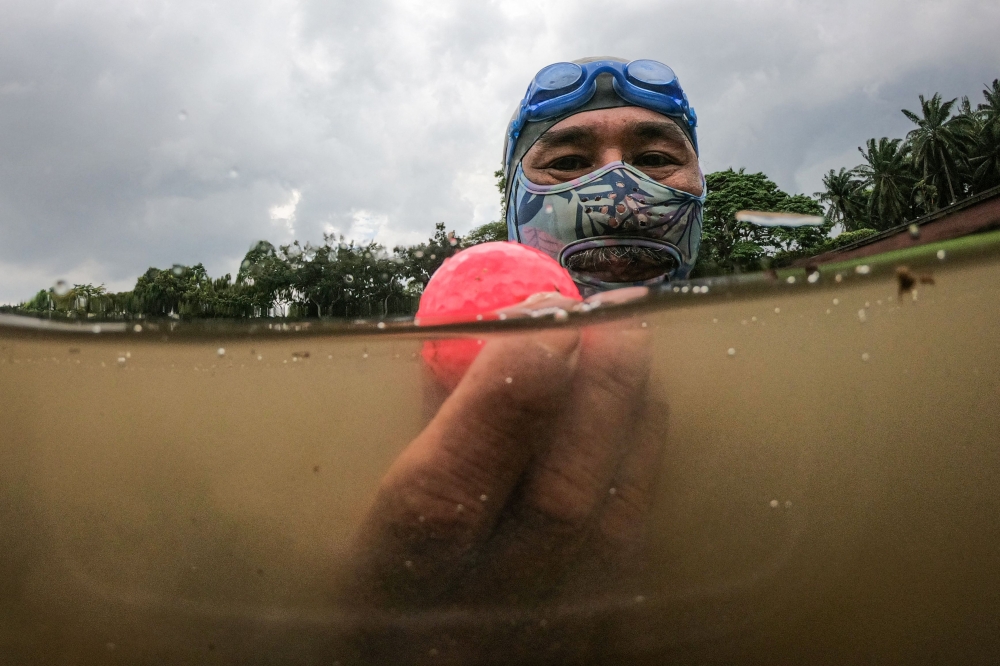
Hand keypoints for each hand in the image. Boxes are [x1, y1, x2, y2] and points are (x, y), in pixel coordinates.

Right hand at [343, 287, 664, 611]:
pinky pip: (635, 548)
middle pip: (557, 501)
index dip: (503, 393)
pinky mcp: (598, 644)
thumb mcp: (363, 520)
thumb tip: (477, 343)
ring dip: (633, 420)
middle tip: (615, 313)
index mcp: (390, 587)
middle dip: (596, 391)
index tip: (538, 313)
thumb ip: (420, 436)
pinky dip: (643, 467)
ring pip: (614, 523)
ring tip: (635, 349)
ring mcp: (545, 640)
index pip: (450, 490)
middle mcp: (473, 622)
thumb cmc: (374, 596)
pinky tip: (641, 417)